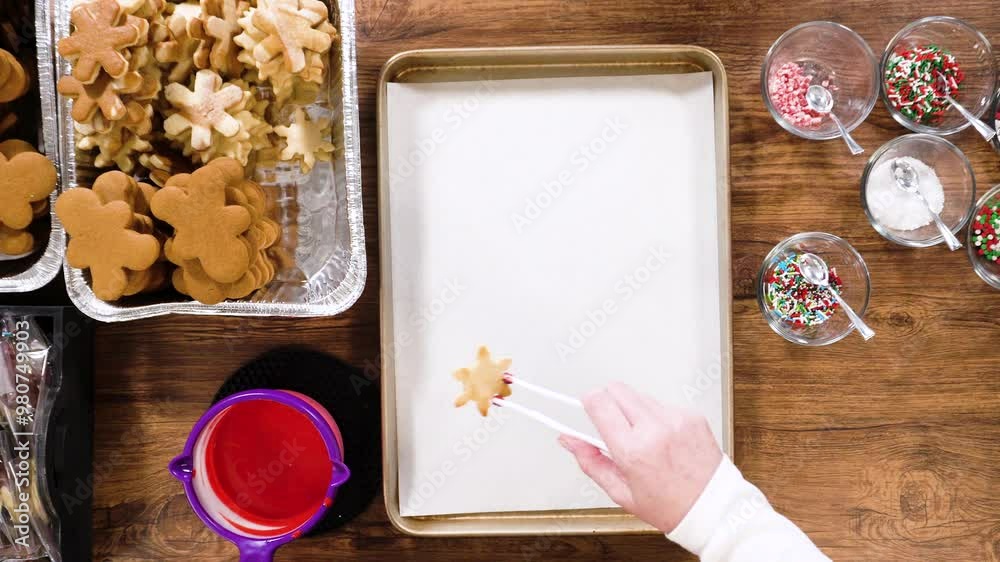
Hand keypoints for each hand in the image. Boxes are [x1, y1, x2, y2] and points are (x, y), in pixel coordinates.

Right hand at [559, 382, 721, 533]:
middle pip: (617, 389)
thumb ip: (591, 462)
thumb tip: (570, 441)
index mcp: (633, 450)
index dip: (589, 401)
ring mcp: (676, 418)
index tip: (589, 407)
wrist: (714, 509)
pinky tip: (665, 439)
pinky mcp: (692, 415)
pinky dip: (658, 417)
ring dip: (634, 410)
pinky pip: (663, 404)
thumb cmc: (671, 507)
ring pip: (640, 395)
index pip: (599, 402)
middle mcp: (655, 428)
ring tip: (644, 438)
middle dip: (609, 401)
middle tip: (614, 424)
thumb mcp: (622, 493)